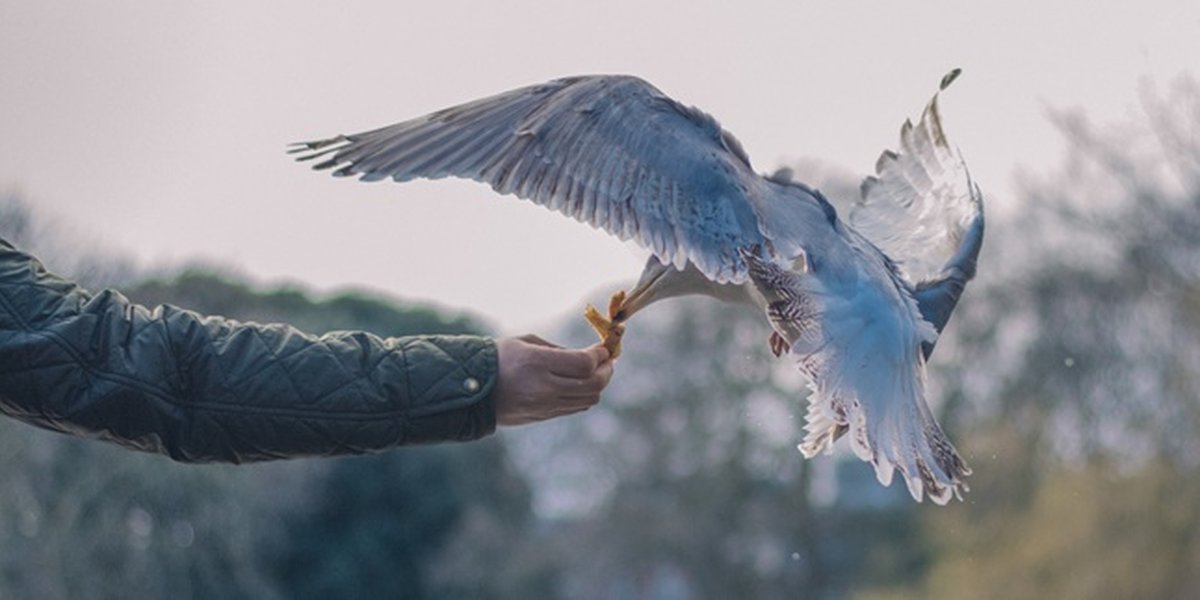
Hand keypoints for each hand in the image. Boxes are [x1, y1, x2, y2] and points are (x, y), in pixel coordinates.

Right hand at [493, 335, 613, 426]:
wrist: (471, 389)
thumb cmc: (498, 358)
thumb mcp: (526, 342)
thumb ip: (559, 350)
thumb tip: (589, 356)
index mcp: (537, 363)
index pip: (584, 363)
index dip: (600, 355)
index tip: (604, 348)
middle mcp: (543, 388)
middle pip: (593, 384)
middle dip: (606, 370)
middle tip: (608, 360)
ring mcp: (544, 406)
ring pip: (588, 399)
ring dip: (599, 384)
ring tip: (598, 372)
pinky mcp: (542, 416)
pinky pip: (575, 407)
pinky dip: (585, 395)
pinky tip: (583, 384)